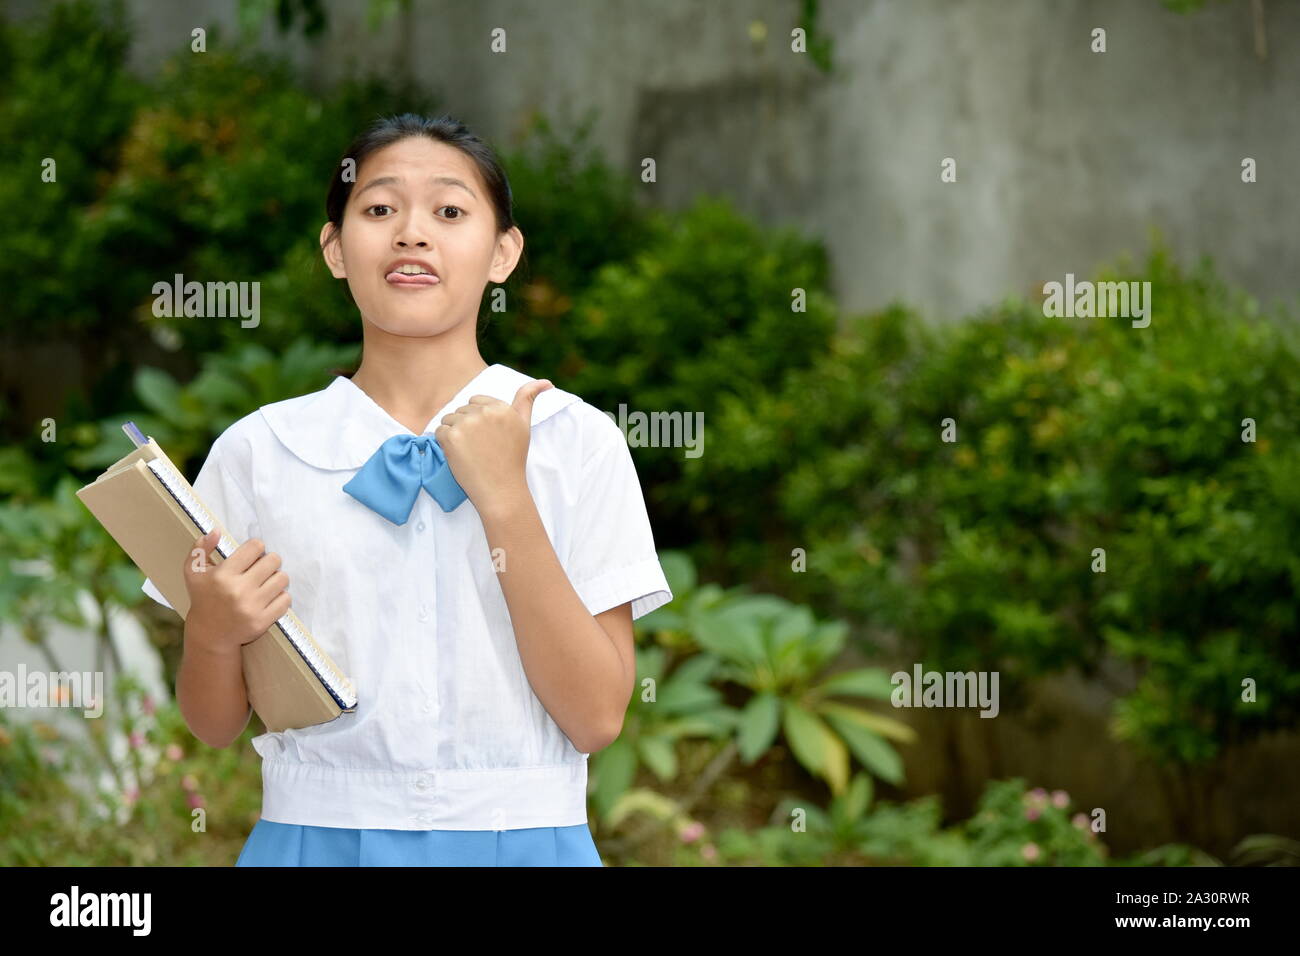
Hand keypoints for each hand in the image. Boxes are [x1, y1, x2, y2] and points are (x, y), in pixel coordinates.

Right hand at [182, 529, 291, 652]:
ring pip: (283, 579)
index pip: (255, 547)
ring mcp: (251, 607)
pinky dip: (281, 597)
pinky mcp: (262, 621)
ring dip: (277, 579)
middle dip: (269, 562)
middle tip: (262, 569)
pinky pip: (285, 599)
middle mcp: (237, 590)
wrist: (209, 634)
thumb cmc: (203, 598)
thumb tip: (216, 531)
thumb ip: (200, 548)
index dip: (256, 548)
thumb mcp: (193, 572)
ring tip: (266, 583)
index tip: (252, 555)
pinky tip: (270, 597)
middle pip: (273, 560)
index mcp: (222, 574)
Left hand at [435, 378, 553, 515]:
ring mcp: (467, 424)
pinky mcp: (451, 437)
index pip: (475, 401)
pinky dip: (445, 444)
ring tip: (470, 452)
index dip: (478, 419)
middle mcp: (484, 412)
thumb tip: (547, 382)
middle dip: (466, 426)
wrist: (501, 489)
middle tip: (481, 448)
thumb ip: (528, 399)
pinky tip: (460, 456)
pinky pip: (439, 432)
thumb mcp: (523, 425)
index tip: (487, 437)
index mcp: (501, 407)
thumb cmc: (512, 459)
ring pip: (448, 419)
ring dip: (454, 434)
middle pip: (461, 410)